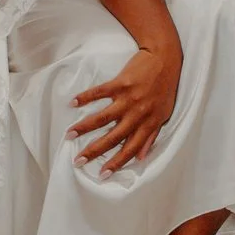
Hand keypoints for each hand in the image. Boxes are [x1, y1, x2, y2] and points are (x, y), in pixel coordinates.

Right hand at [69, 39, 182, 173]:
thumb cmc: (165, 88)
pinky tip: (73, 103)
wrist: (165, 58)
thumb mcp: (164, 114)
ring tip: (69, 135)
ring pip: (103, 118)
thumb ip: (152, 136)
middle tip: (78, 161)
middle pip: (112, 138)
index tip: (102, 175)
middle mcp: (137, 114)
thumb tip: (141, 157)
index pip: (130, 149)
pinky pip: (100, 92)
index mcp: (148, 124)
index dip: (116, 163)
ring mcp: (128, 99)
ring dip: (84, 127)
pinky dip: (85, 97)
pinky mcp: (120, 83)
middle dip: (94, 151)